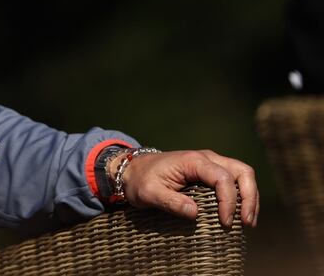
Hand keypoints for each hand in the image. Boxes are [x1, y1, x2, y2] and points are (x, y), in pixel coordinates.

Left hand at [116, 149, 258, 227]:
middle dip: (248, 197)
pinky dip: (242, 196)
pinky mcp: (210, 172)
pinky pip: (235, 180)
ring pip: (243, 174)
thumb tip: (195, 213)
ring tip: (247, 222)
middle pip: (242, 171)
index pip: (222, 178)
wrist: (133, 170)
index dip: (228, 201)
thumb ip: (170, 202)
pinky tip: (240, 214)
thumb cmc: (140, 181)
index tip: (225, 222)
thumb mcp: (149, 193)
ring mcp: (211, 163)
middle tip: (246, 222)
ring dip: (249, 197)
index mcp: (193, 161)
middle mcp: (206, 158)